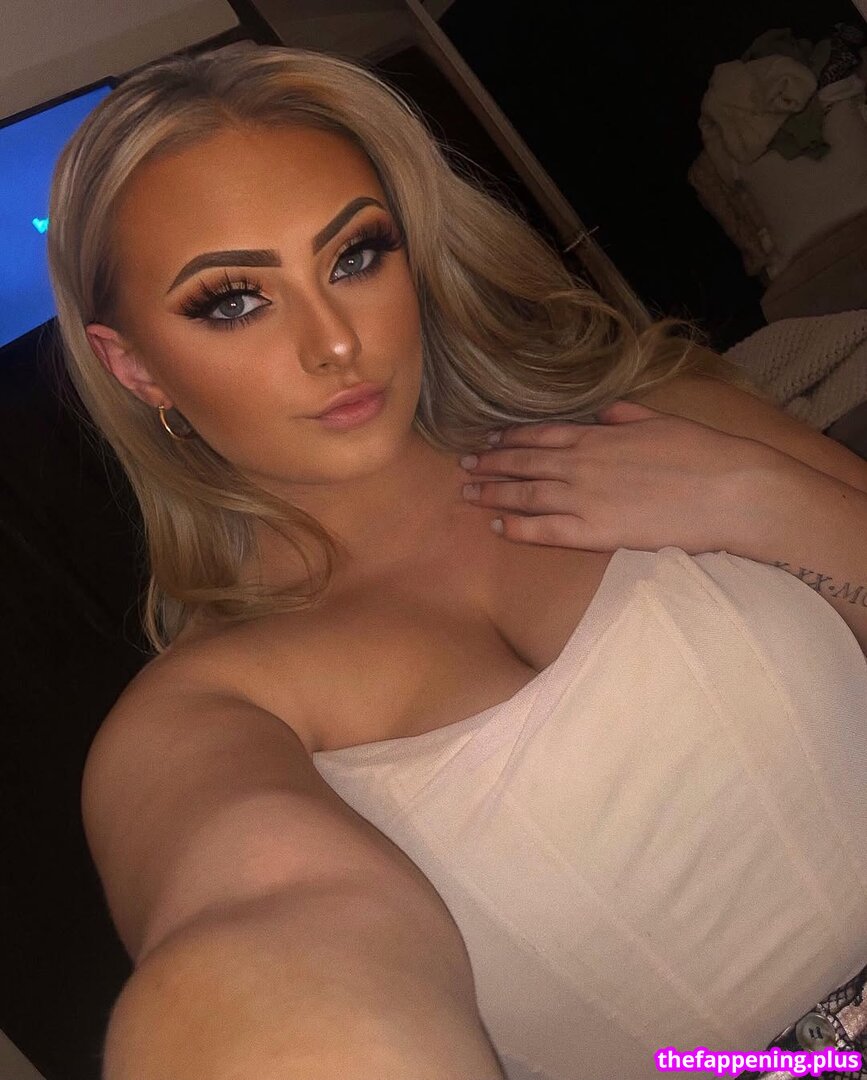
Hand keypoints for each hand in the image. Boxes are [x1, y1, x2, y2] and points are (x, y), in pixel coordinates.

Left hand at [460, 401, 771, 553]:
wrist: (730, 490)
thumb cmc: (704, 453)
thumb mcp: (661, 421)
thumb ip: (626, 416)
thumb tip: (603, 412)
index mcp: (598, 435)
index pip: (540, 434)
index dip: (509, 438)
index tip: (487, 438)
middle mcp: (583, 464)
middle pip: (524, 462)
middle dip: (490, 463)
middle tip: (462, 465)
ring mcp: (585, 499)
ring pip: (526, 494)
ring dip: (492, 492)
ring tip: (466, 493)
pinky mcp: (595, 533)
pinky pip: (545, 532)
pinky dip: (518, 528)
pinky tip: (497, 527)